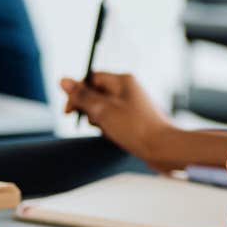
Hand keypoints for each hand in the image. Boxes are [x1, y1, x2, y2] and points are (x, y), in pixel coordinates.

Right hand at [60, 71, 175, 169]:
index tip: (69, 110)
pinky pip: (113, 119)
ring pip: (103, 108)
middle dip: (89, 109)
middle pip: (96, 93)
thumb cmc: (135, 128)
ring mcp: (131, 104)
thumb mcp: (103, 110)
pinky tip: (114, 136)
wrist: (163, 148)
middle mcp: (128, 89)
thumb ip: (82, 96)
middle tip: (94, 122)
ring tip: (108, 130)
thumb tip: (63, 80)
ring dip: (99, 120)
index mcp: (122, 80)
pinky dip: (109, 127)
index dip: (77, 93)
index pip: (91, 78)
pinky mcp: (134, 118)